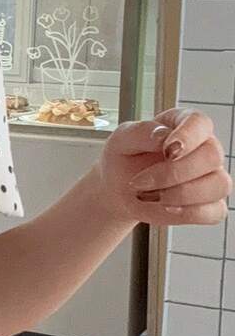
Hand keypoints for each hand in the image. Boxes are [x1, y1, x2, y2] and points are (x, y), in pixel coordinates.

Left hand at [97, 107, 230, 225]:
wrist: (118, 190)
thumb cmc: (123, 158)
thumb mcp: (121, 139)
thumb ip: (140, 132)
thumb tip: (163, 135)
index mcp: (184, 124)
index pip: (200, 123)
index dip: (188, 136)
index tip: (167, 150)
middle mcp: (204, 148)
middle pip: (212, 156)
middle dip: (174, 173)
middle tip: (140, 181)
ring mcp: (211, 177)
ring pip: (218, 185)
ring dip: (182, 194)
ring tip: (152, 196)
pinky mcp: (210, 205)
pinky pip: (215, 211)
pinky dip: (189, 212)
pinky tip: (166, 207)